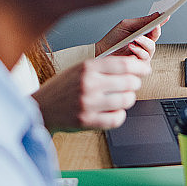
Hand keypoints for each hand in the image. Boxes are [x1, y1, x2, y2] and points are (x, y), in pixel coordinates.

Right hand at [32, 55, 151, 130]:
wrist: (41, 108)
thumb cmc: (63, 87)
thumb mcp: (80, 68)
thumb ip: (104, 67)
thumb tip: (133, 67)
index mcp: (88, 67)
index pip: (125, 64)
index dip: (140, 67)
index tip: (145, 69)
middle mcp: (89, 84)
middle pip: (130, 82)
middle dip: (135, 84)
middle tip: (132, 85)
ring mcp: (88, 104)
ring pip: (126, 100)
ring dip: (128, 99)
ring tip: (121, 98)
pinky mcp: (87, 121)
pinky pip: (117, 119)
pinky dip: (119, 115)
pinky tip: (113, 111)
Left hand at [94, 12, 167, 59]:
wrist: (102, 52)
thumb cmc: (113, 39)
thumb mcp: (126, 25)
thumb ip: (142, 21)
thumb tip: (156, 14)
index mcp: (143, 33)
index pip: (155, 26)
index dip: (162, 21)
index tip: (166, 15)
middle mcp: (145, 43)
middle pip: (156, 36)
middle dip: (156, 30)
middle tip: (155, 26)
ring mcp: (143, 53)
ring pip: (152, 47)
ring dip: (144, 42)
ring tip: (136, 38)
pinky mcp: (139, 63)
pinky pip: (145, 57)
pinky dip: (139, 51)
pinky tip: (132, 47)